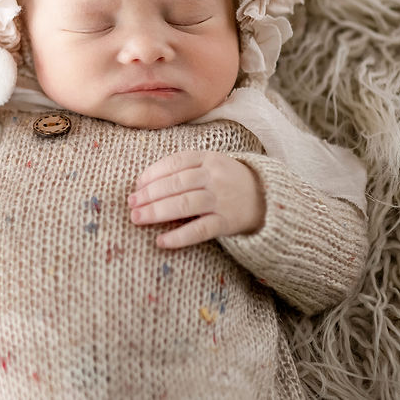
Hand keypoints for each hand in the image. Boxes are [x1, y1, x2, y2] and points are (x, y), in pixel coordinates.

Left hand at [127, 151, 264, 248]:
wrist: (268, 198)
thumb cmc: (228, 181)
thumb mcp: (210, 165)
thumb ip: (183, 170)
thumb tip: (144, 184)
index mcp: (209, 158)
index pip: (175, 162)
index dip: (153, 174)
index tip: (136, 185)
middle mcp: (215, 176)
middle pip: (176, 184)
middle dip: (149, 194)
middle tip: (131, 205)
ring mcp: (222, 199)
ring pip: (184, 204)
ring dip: (157, 212)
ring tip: (137, 219)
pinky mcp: (227, 222)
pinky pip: (200, 230)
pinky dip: (179, 236)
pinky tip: (161, 241)